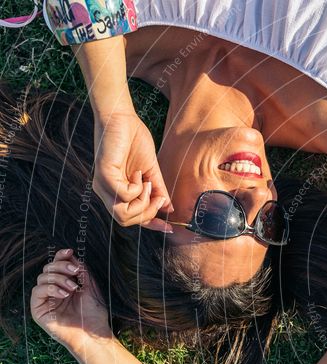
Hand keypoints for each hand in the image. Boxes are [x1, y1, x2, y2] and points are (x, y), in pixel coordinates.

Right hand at [30, 249, 113, 350]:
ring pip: (42, 278)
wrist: (93, 333)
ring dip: (59, 279)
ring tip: (73, 288)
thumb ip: (81, 271)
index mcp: (64, 284)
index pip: (57, 265)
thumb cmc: (94, 313)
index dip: (61, 256)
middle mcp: (53, 291)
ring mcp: (45, 300)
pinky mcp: (39, 310)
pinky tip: (64, 294)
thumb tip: (72, 255)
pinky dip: (50, 288)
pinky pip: (37, 292)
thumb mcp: (90, 287)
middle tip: (75, 271)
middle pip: (48, 269)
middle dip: (62, 266)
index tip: (70, 251)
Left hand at [93, 110, 173, 231]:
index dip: (150, 225)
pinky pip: (123, 196)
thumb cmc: (133, 140)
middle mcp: (105, 192)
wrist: (122, 117)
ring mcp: (102, 184)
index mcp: (115, 192)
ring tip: (148, 183)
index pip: (130, 218)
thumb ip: (159, 190)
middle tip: (158, 195)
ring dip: (143, 202)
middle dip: (148, 212)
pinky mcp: (103, 174)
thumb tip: (169, 208)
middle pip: (126, 221)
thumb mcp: (151, 171)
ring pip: (122, 214)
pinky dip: (137, 188)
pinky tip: (139, 173)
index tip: (169, 228)